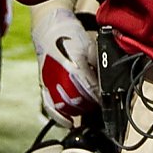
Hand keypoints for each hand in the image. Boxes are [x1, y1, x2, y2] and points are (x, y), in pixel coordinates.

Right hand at [33, 3, 100, 126]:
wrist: (49, 29)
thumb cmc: (70, 36)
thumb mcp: (90, 46)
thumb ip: (98, 62)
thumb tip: (107, 76)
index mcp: (73, 67)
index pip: (91, 90)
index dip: (101, 97)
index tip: (108, 100)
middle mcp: (60, 78)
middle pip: (80, 101)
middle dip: (92, 104)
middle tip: (101, 103)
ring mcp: (50, 83)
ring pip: (66, 106)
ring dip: (79, 109)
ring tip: (89, 108)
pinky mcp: (44, 87)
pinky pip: (50, 107)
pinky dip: (60, 118)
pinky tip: (69, 123)